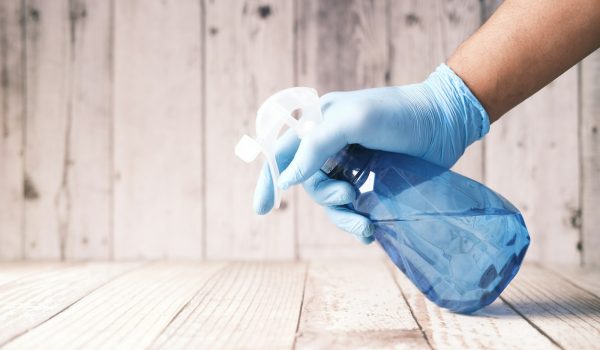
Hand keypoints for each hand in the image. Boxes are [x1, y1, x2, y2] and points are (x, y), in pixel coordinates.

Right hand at [253, 64, 489, 242]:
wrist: (446, 122)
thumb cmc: (398, 114)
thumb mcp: (352, 121)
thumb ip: (314, 146)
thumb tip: (286, 181)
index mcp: (318, 123)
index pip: (282, 152)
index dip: (269, 180)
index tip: (262, 210)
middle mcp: (330, 144)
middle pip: (310, 182)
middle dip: (327, 197)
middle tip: (350, 197)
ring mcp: (351, 163)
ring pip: (331, 199)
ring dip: (344, 216)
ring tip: (366, 227)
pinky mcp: (372, 179)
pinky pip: (353, 206)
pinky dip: (357, 221)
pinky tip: (370, 231)